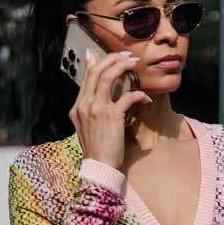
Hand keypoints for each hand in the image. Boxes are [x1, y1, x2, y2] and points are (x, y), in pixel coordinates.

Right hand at [69, 50, 151, 170]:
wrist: (99, 168)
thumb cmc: (97, 152)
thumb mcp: (86, 130)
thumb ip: (90, 112)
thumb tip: (97, 98)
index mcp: (77, 108)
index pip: (87, 78)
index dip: (98, 63)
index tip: (110, 57)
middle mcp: (84, 105)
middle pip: (96, 71)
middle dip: (112, 59)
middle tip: (126, 56)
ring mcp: (96, 109)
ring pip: (108, 76)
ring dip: (122, 66)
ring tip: (134, 64)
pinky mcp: (111, 116)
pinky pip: (128, 96)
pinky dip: (139, 94)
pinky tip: (145, 98)